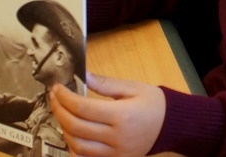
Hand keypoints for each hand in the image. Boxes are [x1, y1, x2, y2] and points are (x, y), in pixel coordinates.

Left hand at [50, 72, 165, 156]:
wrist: (171, 126)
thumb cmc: (153, 103)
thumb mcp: (133, 88)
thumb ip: (106, 84)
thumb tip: (84, 75)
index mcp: (121, 116)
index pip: (83, 108)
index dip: (65, 98)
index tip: (57, 88)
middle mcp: (116, 137)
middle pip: (76, 127)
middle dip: (59, 111)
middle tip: (54, 98)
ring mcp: (115, 153)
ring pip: (78, 146)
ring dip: (64, 129)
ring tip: (61, 113)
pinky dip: (74, 148)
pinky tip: (70, 134)